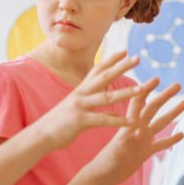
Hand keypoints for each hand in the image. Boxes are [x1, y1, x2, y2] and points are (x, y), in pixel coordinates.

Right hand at [37, 52, 155, 148]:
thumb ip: (86, 95)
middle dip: (121, 67)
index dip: (111, 59)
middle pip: (104, 77)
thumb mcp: (74, 103)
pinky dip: (118, 120)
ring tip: (142, 89)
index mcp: (81, 89)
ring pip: (106, 97)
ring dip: (125, 93)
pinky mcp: (80, 121)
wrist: (42, 134)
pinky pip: (103, 120)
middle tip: (138, 58)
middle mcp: (81, 94)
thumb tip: (96, 88)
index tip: (126, 50)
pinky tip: (131, 121)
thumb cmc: (61, 120)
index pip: (98, 69)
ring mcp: (80, 106)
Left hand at [87, 81, 183, 184]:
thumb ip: (127, 141)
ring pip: (160, 123)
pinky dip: (171, 139)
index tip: (157, 78)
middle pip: (154, 109)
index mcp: (129, 126)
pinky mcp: (145, 152)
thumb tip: (139, 131)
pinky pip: (161, 144)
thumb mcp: (117, 151)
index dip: (146, 89)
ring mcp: (143, 140)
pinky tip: (182, 134)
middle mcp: (138, 129)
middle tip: (178, 85)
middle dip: (165, 96)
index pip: (139, 102)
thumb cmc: (105, 164)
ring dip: (172, 113)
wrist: (102, 176)